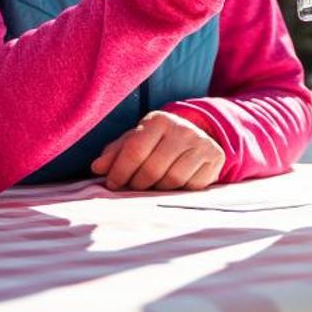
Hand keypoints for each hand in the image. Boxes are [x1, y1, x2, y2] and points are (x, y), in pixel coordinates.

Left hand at [91, 111, 226, 190]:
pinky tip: (172, 185)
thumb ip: (115, 153)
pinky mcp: (214, 159)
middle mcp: (182, 128)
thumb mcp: (135, 141)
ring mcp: (201, 143)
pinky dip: (177, 191)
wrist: (195, 137)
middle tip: (132, 188)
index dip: (119, 172)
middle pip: (151, 170)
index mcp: (158, 120)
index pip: (134, 151)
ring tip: (152, 186)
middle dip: (136, 185)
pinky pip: (190, 186)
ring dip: (156, 189)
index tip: (112, 184)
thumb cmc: (157, 143)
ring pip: (171, 181)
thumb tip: (97, 168)